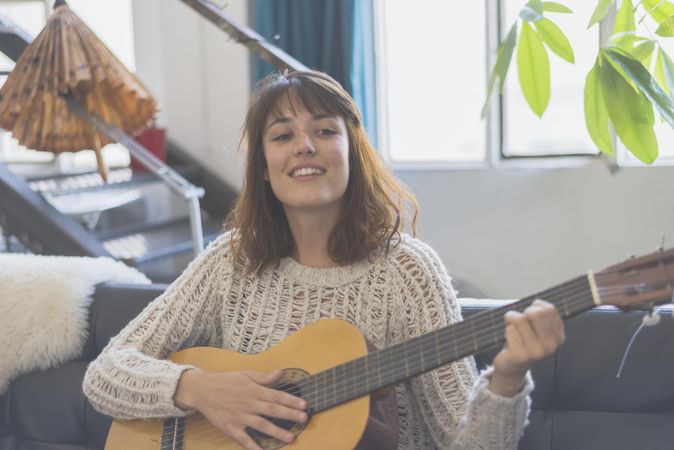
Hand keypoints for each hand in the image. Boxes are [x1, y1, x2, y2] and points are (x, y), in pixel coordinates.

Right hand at [174, 369, 306, 449]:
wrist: (203, 390)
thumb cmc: (226, 382)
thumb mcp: (246, 375)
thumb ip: (264, 377)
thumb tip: (282, 372)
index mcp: (254, 390)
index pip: (276, 395)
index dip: (291, 400)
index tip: (304, 404)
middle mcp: (249, 404)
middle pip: (272, 410)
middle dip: (289, 415)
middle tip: (304, 419)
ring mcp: (240, 417)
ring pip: (262, 425)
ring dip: (277, 432)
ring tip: (290, 438)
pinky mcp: (231, 428)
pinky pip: (244, 440)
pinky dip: (254, 447)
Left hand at [490, 299, 564, 396]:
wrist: (512, 366)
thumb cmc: (523, 342)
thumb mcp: (537, 329)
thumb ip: (541, 314)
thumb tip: (537, 302)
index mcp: (558, 337)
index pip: (550, 309)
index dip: (536, 305)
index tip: (530, 312)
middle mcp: (550, 346)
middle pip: (536, 313)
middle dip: (523, 311)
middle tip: (519, 320)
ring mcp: (536, 352)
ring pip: (520, 319)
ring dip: (511, 320)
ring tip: (512, 329)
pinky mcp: (521, 355)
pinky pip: (510, 330)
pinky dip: (506, 330)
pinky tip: (509, 340)